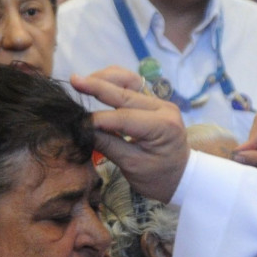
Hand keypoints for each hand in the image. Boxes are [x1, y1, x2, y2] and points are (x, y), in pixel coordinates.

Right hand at [70, 69, 190, 202]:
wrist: (182, 177)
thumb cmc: (159, 177)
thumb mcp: (132, 166)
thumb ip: (108, 144)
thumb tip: (82, 129)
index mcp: (163, 126)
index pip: (124, 118)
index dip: (97, 118)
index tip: (76, 121)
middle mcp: (163, 108)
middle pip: (126, 92)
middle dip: (98, 86)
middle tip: (74, 80)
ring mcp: (158, 102)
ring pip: (129, 80)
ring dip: (105, 78)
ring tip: (83, 81)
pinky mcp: (152, 101)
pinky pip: (131, 84)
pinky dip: (113, 81)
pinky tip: (97, 82)